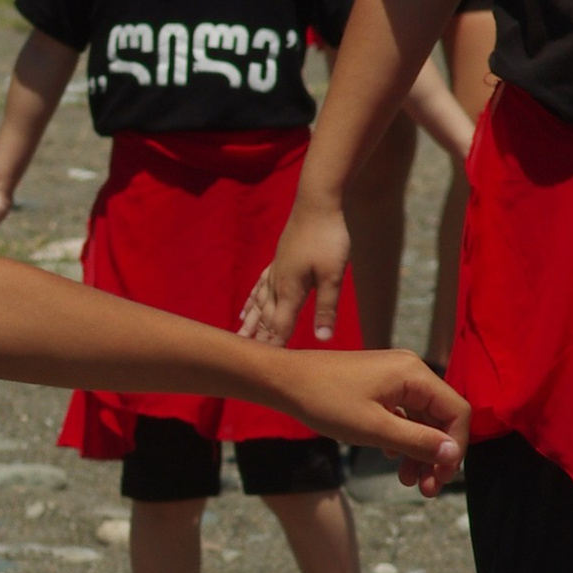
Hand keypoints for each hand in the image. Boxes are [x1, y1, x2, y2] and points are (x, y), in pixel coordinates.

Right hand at [241, 195, 350, 345]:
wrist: (317, 203)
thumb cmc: (328, 238)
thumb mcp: (333, 275)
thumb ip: (326, 307)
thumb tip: (324, 339)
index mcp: (290, 290)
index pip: (279, 326)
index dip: (272, 347)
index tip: (261, 368)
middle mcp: (278, 284)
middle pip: (264, 318)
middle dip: (256, 338)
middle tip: (242, 359)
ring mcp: (276, 270)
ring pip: (259, 303)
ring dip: (250, 322)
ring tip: (239, 335)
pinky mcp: (278, 260)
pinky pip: (260, 286)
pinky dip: (253, 299)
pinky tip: (249, 304)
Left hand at [274, 347, 469, 490]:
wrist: (284, 381)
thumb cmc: (325, 401)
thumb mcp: (374, 429)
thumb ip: (417, 442)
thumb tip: (453, 453)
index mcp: (415, 374)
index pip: (457, 412)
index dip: (455, 447)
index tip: (440, 477)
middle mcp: (410, 371)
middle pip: (441, 417)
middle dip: (436, 455)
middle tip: (427, 489)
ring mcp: (395, 377)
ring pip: (422, 419)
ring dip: (418, 451)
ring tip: (407, 481)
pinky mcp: (380, 385)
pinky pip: (403, 414)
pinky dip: (402, 438)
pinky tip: (391, 458)